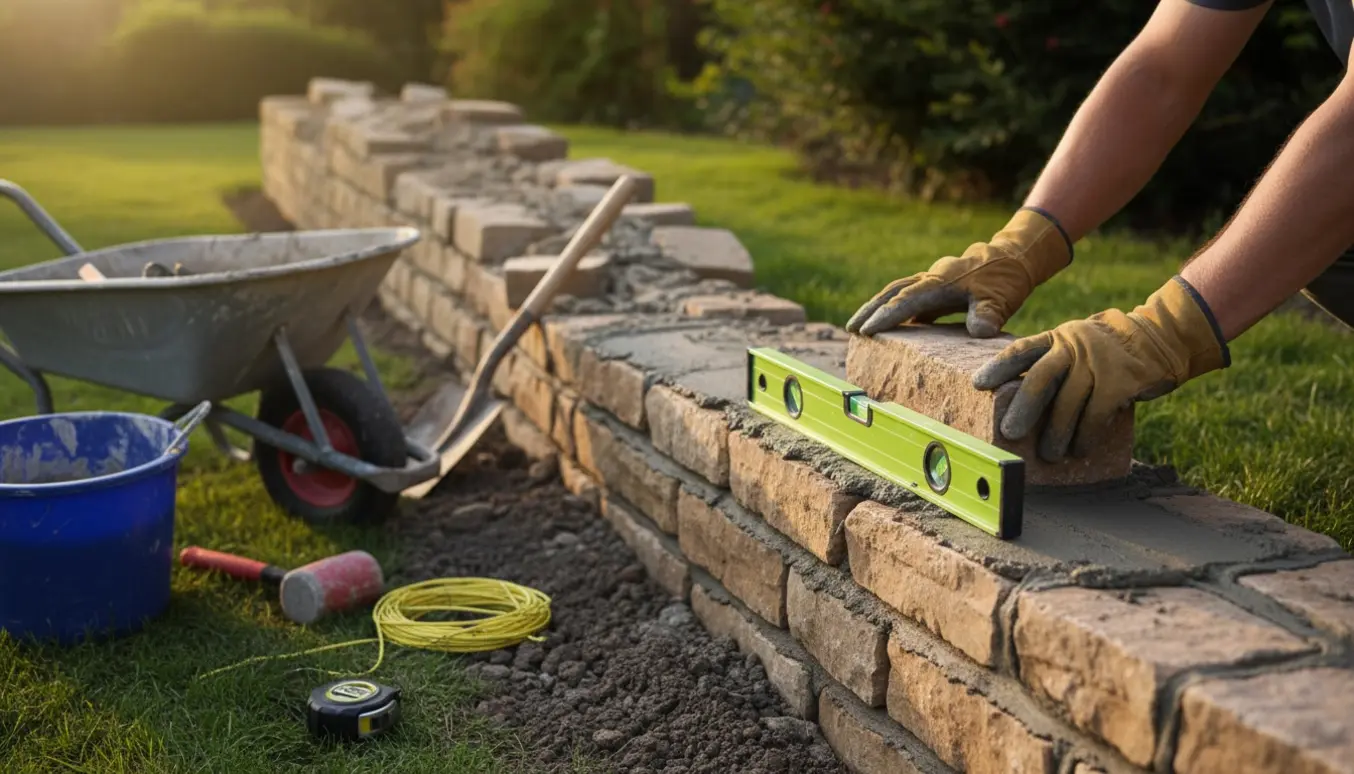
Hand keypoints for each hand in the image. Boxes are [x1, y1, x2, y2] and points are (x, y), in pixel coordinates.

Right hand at [846, 208, 1072, 336]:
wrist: (1014, 257)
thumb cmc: (1006, 279)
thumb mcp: (1001, 299)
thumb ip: (988, 314)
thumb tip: (979, 331)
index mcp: (941, 282)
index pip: (907, 299)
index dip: (887, 315)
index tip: (868, 331)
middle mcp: (931, 278)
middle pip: (892, 292)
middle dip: (869, 309)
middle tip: (850, 329)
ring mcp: (931, 281)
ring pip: (895, 291)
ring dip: (875, 307)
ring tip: (857, 327)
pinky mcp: (934, 288)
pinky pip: (907, 296)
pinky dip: (892, 308)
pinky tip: (887, 327)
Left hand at [971, 276, 1230, 461]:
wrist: (1161, 337)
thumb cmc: (1109, 353)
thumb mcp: (1077, 345)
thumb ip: (1054, 364)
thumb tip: (1021, 406)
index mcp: (1058, 338)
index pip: (1022, 351)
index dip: (999, 368)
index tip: (978, 385)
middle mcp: (1074, 346)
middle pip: (1040, 378)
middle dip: (1023, 408)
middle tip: (1009, 432)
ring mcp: (1098, 362)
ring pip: (1069, 402)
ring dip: (1056, 433)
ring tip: (1048, 455)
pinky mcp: (1121, 380)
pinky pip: (1097, 414)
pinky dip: (1086, 435)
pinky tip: (1080, 449)